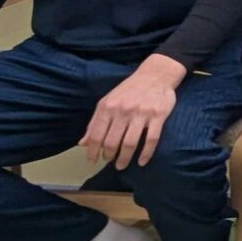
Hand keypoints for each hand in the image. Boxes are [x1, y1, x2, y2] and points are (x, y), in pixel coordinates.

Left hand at [83, 55, 184, 169]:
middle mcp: (123, 111)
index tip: (92, 161)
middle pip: (112, 141)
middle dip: (108, 156)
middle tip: (108, 161)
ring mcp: (142, 114)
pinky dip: (146, 153)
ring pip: (130, 143)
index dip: (92, 151)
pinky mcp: (158, 116)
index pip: (97, 135)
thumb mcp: (107, 102)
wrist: (155, 75)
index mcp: (108, 107)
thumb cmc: (129, 90)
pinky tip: (141, 162)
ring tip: (121, 165)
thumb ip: (95, 123)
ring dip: (124, 158)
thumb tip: (83, 143)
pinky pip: (152, 139)